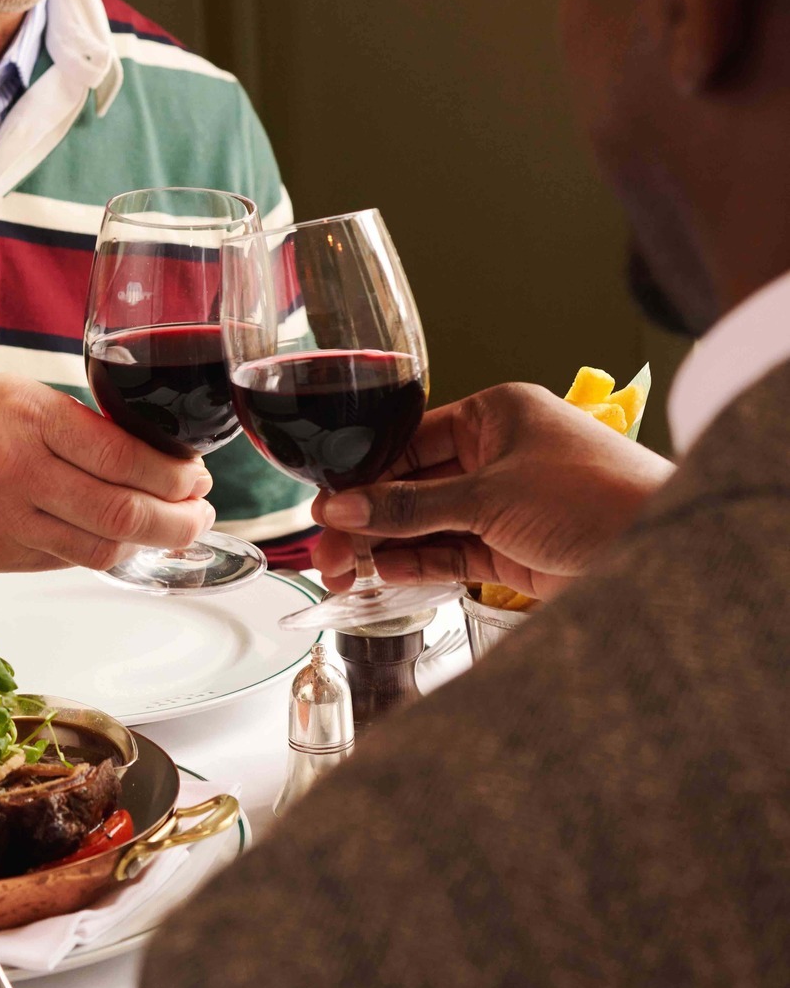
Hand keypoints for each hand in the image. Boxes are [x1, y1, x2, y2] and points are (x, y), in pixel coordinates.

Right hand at [0, 376, 215, 573]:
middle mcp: (17, 470)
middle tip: (200, 515)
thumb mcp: (17, 395)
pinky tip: (112, 538)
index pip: (126, 457)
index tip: (197, 478)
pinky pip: (63, 561)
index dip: (175, 476)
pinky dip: (96, 551)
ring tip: (168, 531)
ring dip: (145, 544)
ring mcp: (2, 521)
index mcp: (31, 418)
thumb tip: (154, 461)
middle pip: (122, 513)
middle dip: (178, 520)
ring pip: (99, 548)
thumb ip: (78, 426)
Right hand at [312, 382, 672, 601]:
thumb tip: (345, 507)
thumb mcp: (490, 497)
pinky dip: (419, 564)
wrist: (662, 554)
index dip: (365, 474)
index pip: (411, 440)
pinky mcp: (513, 550)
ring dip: (387, 545)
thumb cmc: (595, 499)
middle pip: (414, 485)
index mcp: (498, 415)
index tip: (326, 504)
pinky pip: (452, 553)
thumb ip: (411, 508)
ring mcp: (506, 504)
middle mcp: (499, 455)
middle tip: (327, 548)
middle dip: (369, 516)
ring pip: (429, 523)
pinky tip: (383, 572)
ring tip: (342, 569)